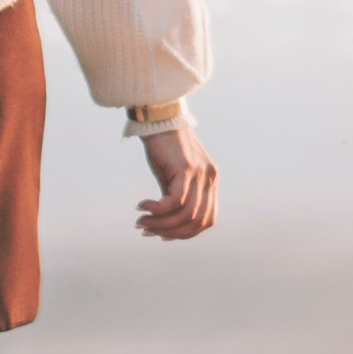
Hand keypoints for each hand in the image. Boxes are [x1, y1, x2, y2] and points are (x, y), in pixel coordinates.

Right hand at [134, 123, 218, 242]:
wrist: (159, 118)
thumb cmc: (163, 147)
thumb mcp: (172, 178)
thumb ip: (175, 199)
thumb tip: (166, 224)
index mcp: (211, 183)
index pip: (206, 220)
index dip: (185, 233)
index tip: (161, 234)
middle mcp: (210, 179)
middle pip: (197, 221)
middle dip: (171, 232)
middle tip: (146, 229)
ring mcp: (201, 174)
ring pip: (186, 214)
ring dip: (161, 223)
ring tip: (141, 221)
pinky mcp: (186, 168)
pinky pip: (175, 201)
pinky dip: (158, 210)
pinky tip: (143, 206)